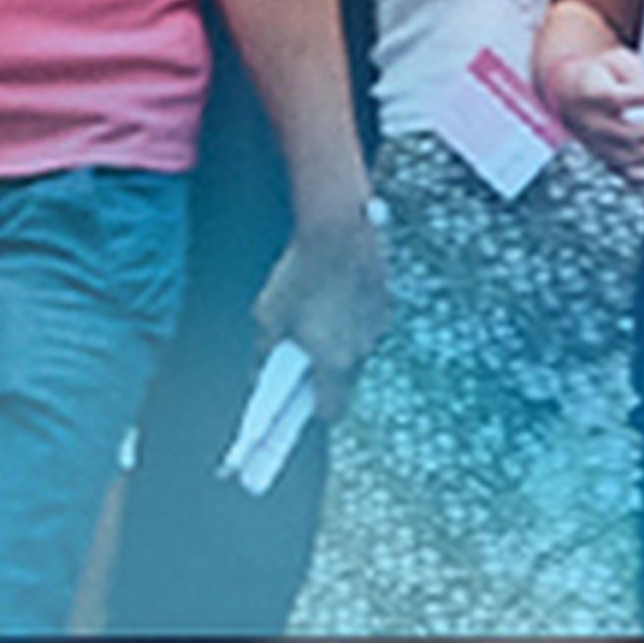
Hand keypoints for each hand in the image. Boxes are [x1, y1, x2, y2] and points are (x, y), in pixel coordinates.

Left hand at [252, 203, 390, 419]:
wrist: (338, 232)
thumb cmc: (300, 275)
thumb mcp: (269, 315)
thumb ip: (266, 350)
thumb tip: (259, 370)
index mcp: (333, 361)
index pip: (331, 409)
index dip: (315, 411)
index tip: (302, 409)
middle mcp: (361, 350)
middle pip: (344, 378)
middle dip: (323, 371)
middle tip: (302, 354)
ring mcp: (376, 326)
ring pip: (356, 349)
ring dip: (338, 343)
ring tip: (315, 317)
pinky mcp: (384, 303)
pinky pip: (366, 324)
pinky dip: (351, 320)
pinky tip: (333, 297)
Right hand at [544, 38, 643, 187]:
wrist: (569, 96)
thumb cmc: (599, 75)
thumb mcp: (614, 61)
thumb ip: (637, 74)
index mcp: (592, 97)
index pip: (619, 99)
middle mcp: (593, 126)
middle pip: (628, 134)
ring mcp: (599, 148)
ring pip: (630, 161)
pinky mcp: (607, 161)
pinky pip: (632, 176)